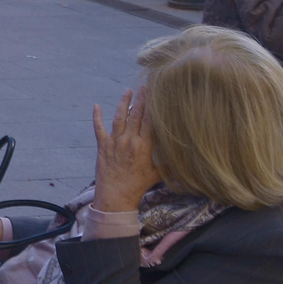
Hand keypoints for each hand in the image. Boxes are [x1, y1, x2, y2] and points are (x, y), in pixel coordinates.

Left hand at [92, 89, 159, 213]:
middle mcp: (129, 141)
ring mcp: (115, 142)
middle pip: (136, 115)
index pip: (149, 121)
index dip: (153, 107)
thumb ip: (169, 164)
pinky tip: (96, 106)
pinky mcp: (103, 146)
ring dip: (123, 103)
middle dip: (141, 99)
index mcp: (144, 146)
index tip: (156, 95)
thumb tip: (185, 159)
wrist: (116, 197)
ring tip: (127, 91)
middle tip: (144, 86)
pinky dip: (97, 117)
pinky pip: (98, 129)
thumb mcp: (157, 175)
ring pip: (119, 118)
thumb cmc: (138, 186)